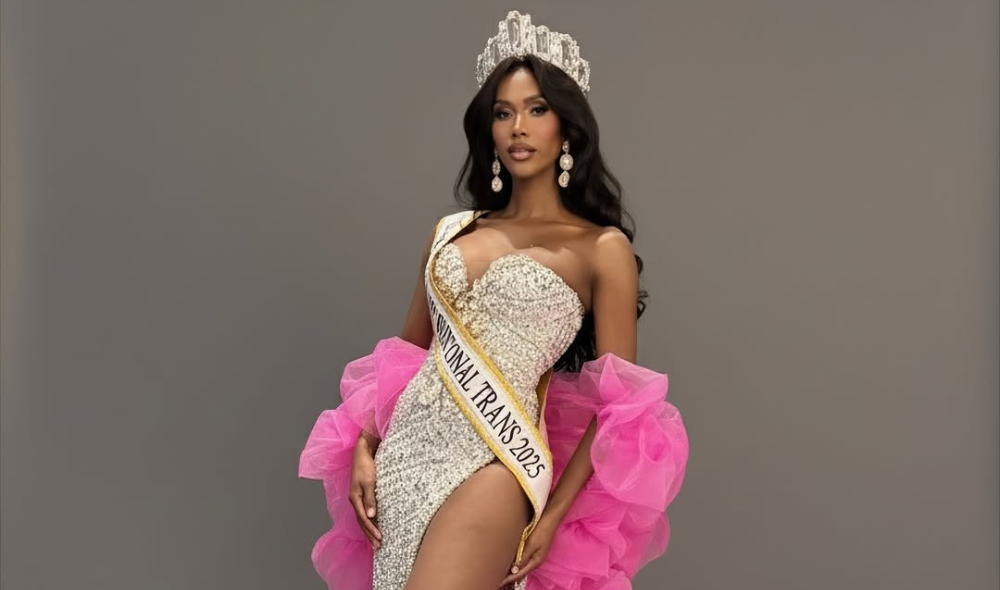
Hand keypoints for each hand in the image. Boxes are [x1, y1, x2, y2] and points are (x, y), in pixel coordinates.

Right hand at [350, 433, 381, 549]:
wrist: (363, 451)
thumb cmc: (366, 464)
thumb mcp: (369, 481)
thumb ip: (370, 499)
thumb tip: (371, 516)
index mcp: (355, 498)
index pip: (364, 519)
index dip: (371, 530)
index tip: (380, 539)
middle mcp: (355, 500)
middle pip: (362, 522)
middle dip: (369, 535)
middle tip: (378, 547)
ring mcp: (358, 497)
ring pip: (363, 518)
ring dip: (369, 530)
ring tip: (376, 541)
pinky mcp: (363, 494)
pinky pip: (365, 511)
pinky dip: (370, 521)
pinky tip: (375, 525)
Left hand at [499, 516, 557, 586]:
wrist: (549, 521)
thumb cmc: (540, 532)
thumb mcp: (531, 545)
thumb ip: (523, 558)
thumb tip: (514, 570)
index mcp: (536, 562)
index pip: (520, 574)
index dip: (509, 579)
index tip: (500, 582)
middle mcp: (536, 561)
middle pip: (522, 573)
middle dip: (511, 577)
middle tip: (498, 580)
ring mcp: (536, 556)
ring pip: (522, 567)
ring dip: (513, 571)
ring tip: (503, 574)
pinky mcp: (534, 551)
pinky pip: (524, 561)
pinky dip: (517, 564)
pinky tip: (511, 564)